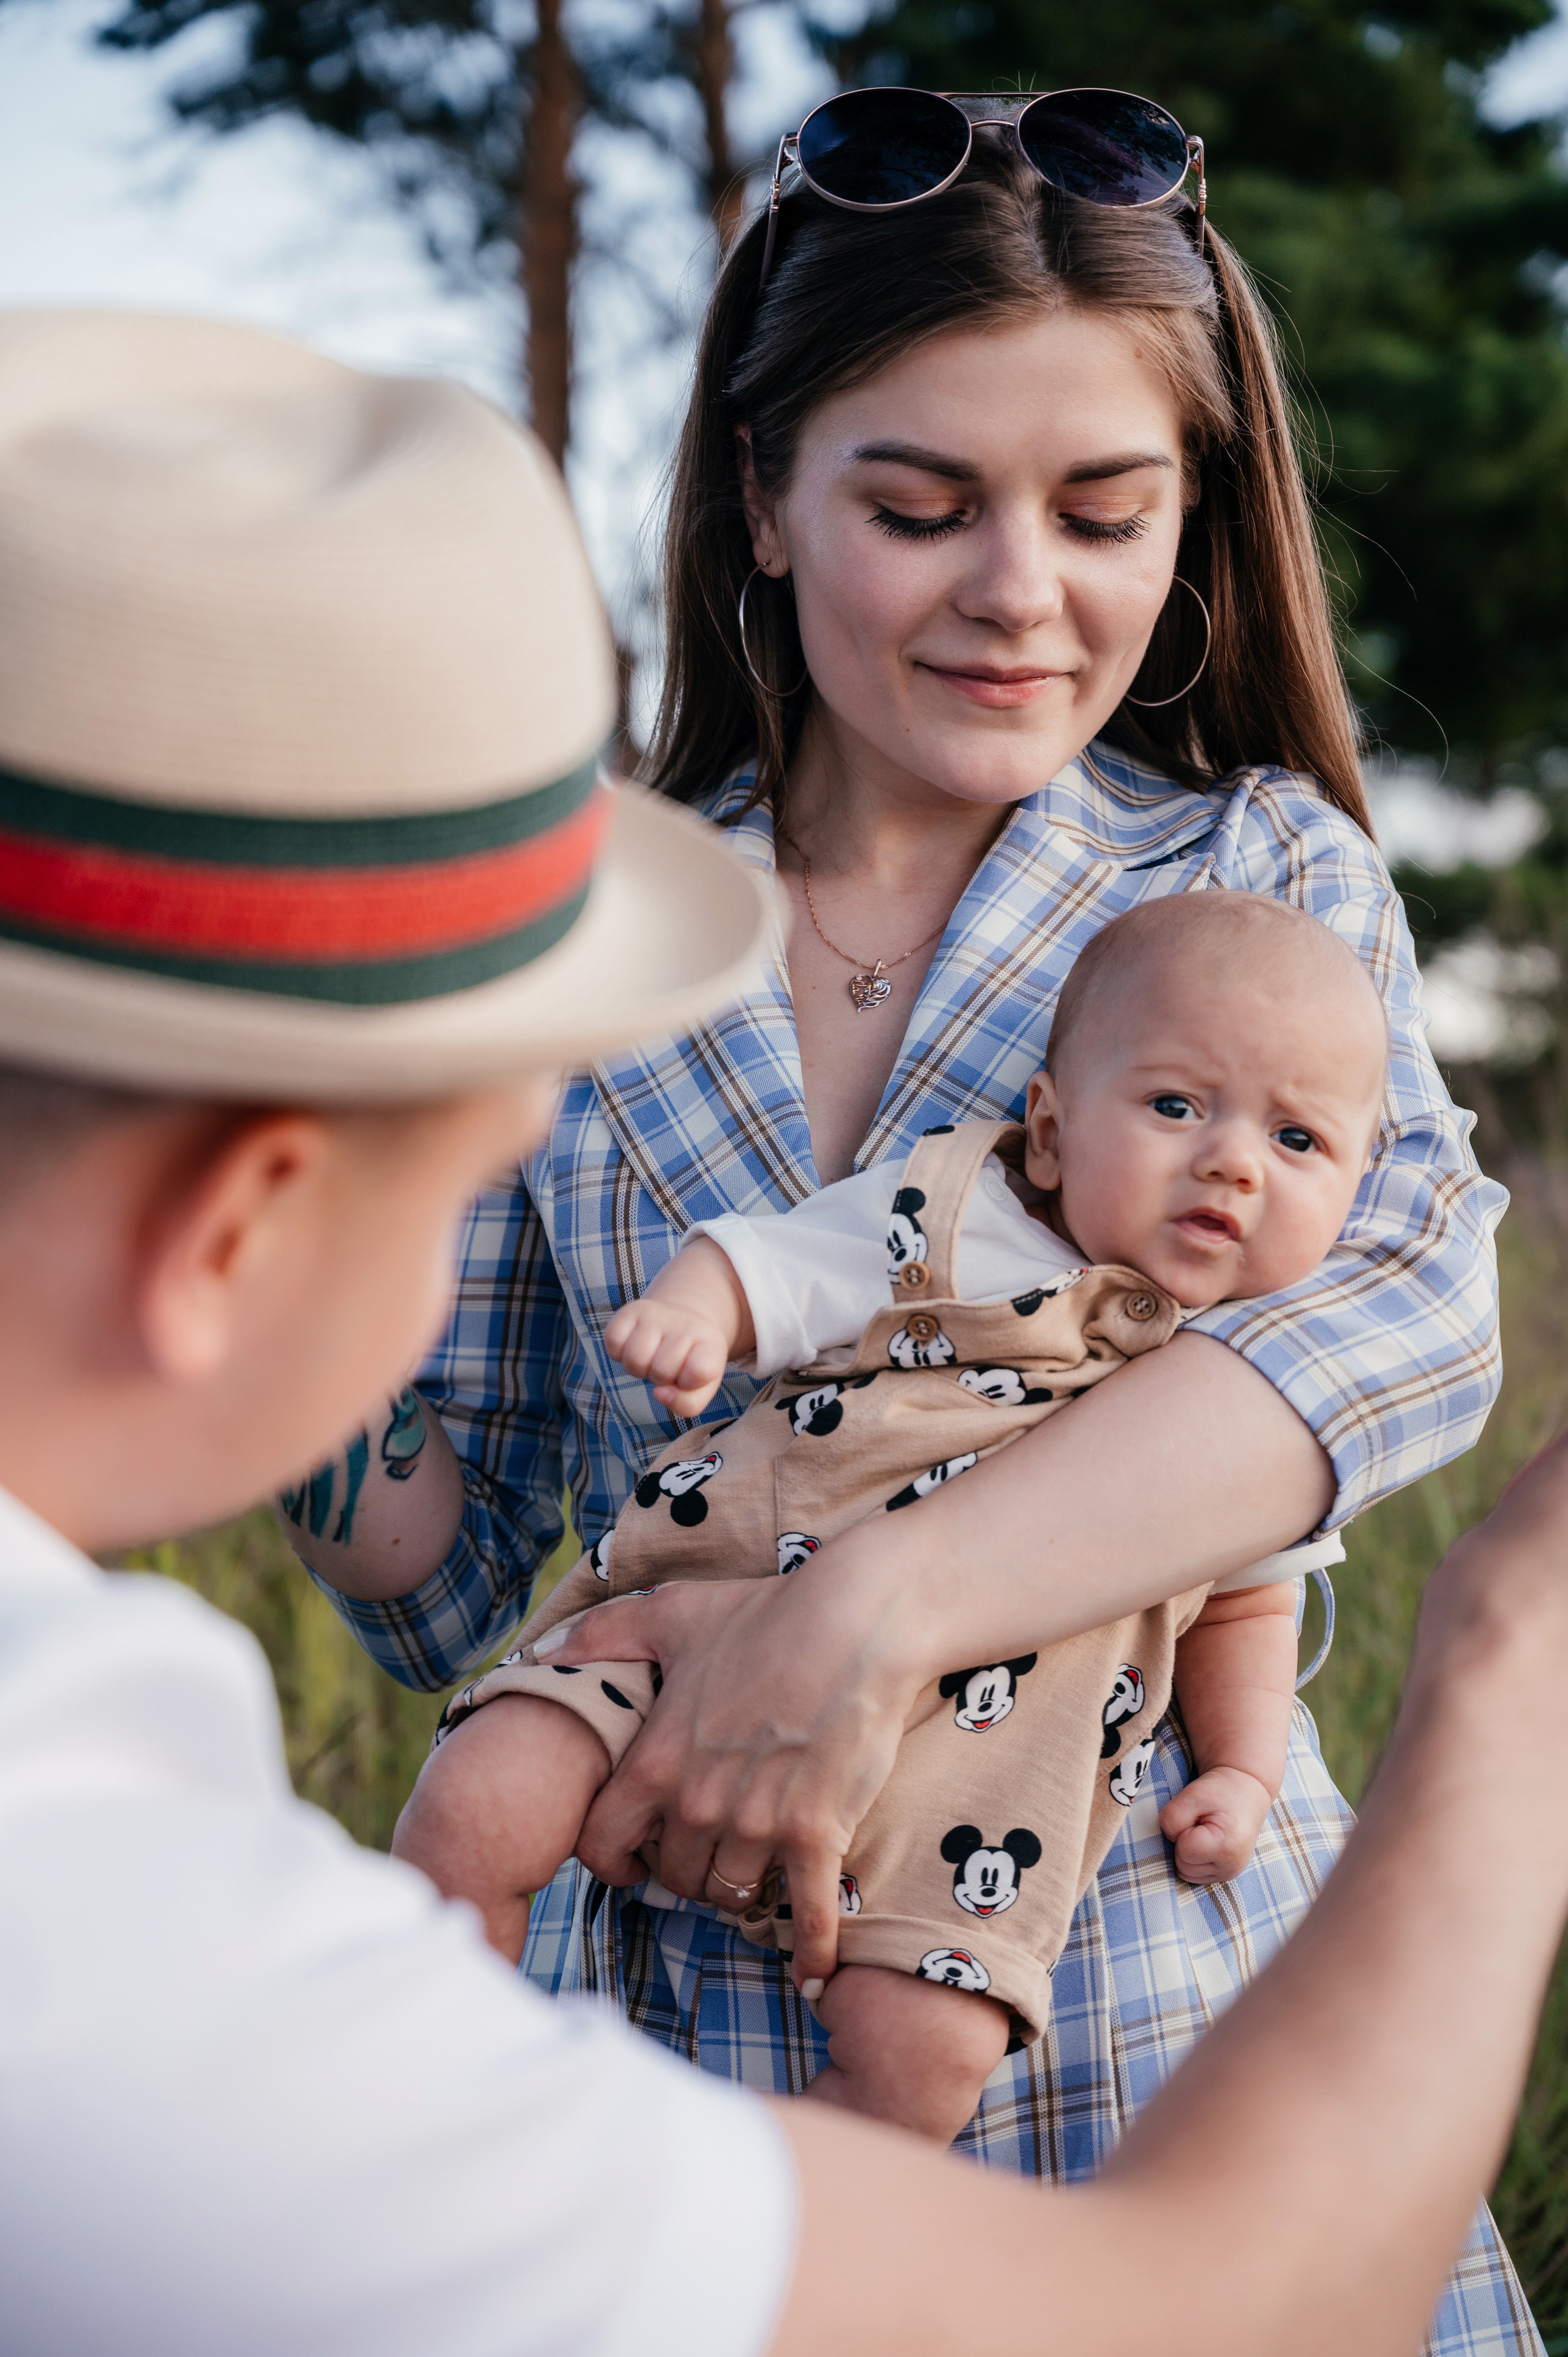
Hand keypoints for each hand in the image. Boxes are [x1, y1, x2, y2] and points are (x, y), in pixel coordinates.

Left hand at [540, 1567, 916, 1992]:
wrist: (856, 1621)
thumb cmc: (764, 1614)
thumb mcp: (670, 1613)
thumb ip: (601, 1634)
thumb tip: (540, 1651)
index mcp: (655, 1761)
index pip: (602, 1843)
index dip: (611, 1859)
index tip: (630, 1862)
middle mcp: (699, 1802)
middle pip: (674, 1878)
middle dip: (684, 1873)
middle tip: (703, 1857)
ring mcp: (759, 1822)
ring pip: (732, 1893)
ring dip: (738, 1890)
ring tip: (752, 1876)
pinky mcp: (817, 1833)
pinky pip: (808, 1914)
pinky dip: (812, 1951)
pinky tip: (815, 1975)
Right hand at [602, 1294, 730, 1416]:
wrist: (682, 1321)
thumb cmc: (690, 1362)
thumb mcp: (701, 1387)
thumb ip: (687, 1403)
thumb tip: (659, 1394)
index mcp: (711, 1345)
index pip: (699, 1372)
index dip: (689, 1383)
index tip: (689, 1375)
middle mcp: (685, 1324)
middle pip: (661, 1371)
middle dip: (660, 1378)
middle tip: (667, 1366)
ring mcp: (657, 1314)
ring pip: (634, 1359)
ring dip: (638, 1369)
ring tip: (650, 1358)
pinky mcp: (630, 1310)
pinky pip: (613, 1342)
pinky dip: (618, 1353)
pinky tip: (632, 1346)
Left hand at [1160, 1763, 1274, 1884]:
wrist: (1246, 1790)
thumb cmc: (1220, 1791)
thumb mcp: (1192, 1795)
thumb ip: (1172, 1818)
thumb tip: (1168, 1841)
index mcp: (1227, 1848)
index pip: (1183, 1851)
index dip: (1182, 1830)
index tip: (1198, 1816)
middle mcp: (1231, 1867)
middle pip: (1183, 1865)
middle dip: (1184, 1842)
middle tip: (1201, 1822)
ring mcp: (1230, 1874)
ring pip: (1186, 1873)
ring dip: (1188, 1852)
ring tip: (1204, 1832)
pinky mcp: (1226, 1874)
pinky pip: (1194, 1875)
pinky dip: (1194, 1859)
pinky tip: (1206, 1842)